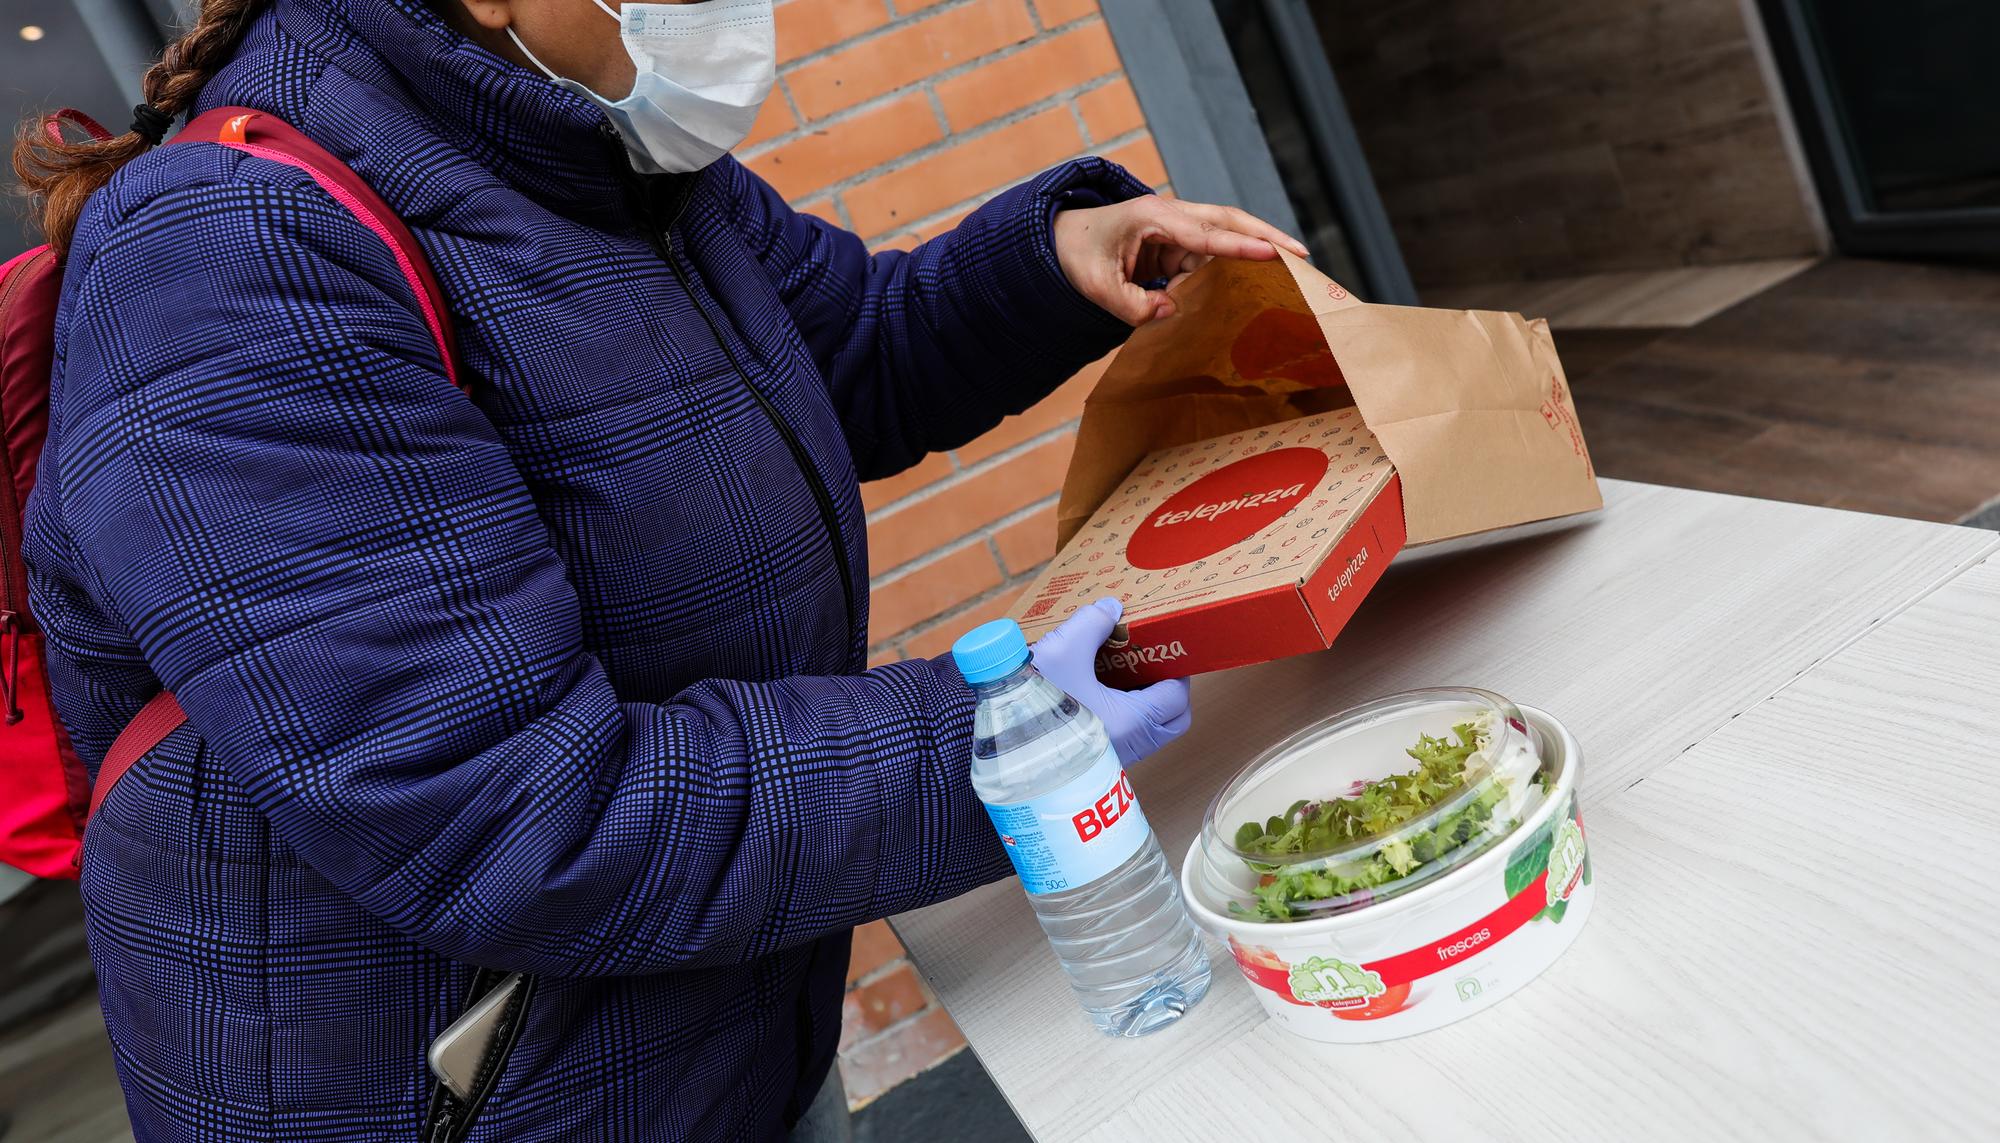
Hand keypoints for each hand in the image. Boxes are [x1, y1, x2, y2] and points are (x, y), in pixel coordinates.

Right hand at [1031, 598, 1191, 764]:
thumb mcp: (1061, 651)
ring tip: (1121, 674)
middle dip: (1168, 690)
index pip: (1178, 695)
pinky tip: (1096, 691)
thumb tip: (1110, 609)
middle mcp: (1129, 746)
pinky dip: (1122, 715)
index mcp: (1133, 721)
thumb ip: (1090, 623)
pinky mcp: (1093, 763)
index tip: (1164, 648)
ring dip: (1144, 704)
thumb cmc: (1032, 706)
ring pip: (1148, 731)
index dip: (1176, 668)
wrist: (1000, 750)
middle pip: (1172, 719)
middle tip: (1150, 663)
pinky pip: (1125, 738)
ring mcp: (1112, 759)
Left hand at [1054, 195, 1308, 325]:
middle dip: (1266, 236)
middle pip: (1229, 221)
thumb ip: (1131, 304)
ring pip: (1225, 235)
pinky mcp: (1177, 242)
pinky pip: (1211, 252)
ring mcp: (1176, 227)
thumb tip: (1171, 313)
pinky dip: (1234, 264)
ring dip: (1256, 249)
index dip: (1241, 247)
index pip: (1205, 234)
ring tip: (1293, 268)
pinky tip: (1255, 281)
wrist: (1062, 240)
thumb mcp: (1095, 287)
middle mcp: (1171, 215)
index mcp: (1152, 218)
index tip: (1275, 255)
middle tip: (1303, 255)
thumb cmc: (1078, 258)